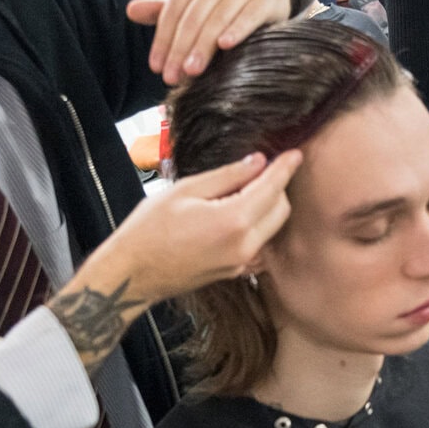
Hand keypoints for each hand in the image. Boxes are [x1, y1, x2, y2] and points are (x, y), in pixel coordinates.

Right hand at [47, 150, 301, 370]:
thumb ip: (227, 175)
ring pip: (272, 228)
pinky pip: (259, 244)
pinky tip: (238, 213)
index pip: (272, 188)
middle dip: (277, 187)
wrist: (133, 273)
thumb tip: (257, 162)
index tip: (296, 153)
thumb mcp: (185, 190)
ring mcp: (241, 263)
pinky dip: (258, 226)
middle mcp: (244, 246)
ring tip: (245, 189)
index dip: (285, 168)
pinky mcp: (236, 272)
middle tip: (262, 169)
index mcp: (232, 221)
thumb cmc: (149, 229)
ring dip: (269, 206)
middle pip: (281, 209)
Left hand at [126, 0, 295, 85]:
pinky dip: (236, 30)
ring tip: (191, 72)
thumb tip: (130, 11)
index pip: (172, 11)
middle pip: (192, 18)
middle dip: (180, 50)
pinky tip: (225, 46)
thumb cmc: (221, 1)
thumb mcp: (191, 2)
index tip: (156, 67)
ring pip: (216, 20)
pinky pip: (246, 17)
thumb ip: (162, 10)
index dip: (162, 40)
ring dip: (202, 47)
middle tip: (171, 77)